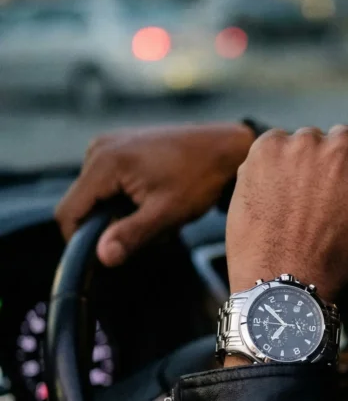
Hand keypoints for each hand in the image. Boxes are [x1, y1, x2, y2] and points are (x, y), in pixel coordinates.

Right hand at [56, 123, 253, 266]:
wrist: (224, 149)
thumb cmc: (200, 178)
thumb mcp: (167, 213)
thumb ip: (131, 234)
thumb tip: (102, 256)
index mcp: (104, 162)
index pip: (69, 211)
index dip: (80, 239)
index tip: (110, 251)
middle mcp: (99, 148)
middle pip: (81, 204)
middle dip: (107, 225)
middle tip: (147, 228)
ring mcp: (108, 144)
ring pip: (94, 195)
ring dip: (117, 213)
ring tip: (153, 211)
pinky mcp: (118, 146)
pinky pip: (106, 182)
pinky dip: (123, 198)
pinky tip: (152, 197)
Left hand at [226, 120, 347, 303]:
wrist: (282, 283)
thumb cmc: (341, 267)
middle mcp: (344, 146)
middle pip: (344, 137)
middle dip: (337, 161)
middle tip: (322, 200)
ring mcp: (303, 144)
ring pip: (308, 142)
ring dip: (304, 162)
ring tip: (295, 205)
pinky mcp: (267, 148)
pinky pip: (276, 144)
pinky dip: (274, 164)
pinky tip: (275, 197)